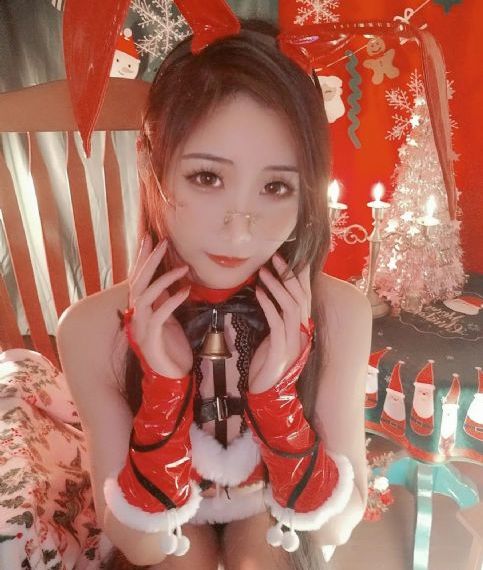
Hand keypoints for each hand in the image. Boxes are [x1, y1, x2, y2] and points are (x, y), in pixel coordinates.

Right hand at [127, 234, 192, 377]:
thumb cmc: (171, 348)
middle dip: (150, 261)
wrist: (171, 377)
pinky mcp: (151, 340)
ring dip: (164, 280)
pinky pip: (159, 316)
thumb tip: (169, 279)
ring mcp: (141, 328)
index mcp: (141, 310)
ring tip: (183, 268)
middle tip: (163, 242)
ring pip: (145, 297)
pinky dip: (171, 302)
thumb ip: (164, 300)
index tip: (150, 238)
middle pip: (138, 282)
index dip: (142, 258)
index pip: (138, 279)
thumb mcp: (169, 318)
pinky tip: (185, 292)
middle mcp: (137, 317)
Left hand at [249, 253, 311, 393]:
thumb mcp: (274, 336)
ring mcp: (293, 340)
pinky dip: (268, 304)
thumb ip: (277, 318)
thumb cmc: (267, 363)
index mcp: (301, 327)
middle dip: (288, 275)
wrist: (267, 393)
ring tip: (263, 271)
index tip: (291, 256)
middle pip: (300, 296)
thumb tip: (270, 294)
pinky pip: (276, 321)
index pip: (305, 296)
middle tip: (275, 257)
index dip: (300, 276)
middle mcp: (301, 331)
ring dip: (276, 286)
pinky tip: (258, 292)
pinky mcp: (281, 349)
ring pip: (290, 306)